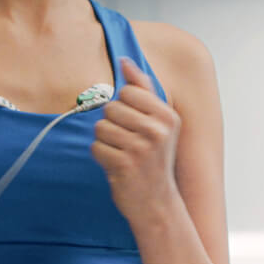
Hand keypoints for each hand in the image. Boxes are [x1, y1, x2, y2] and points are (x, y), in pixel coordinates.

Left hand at [90, 56, 180, 221]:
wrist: (157, 203)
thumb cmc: (153, 159)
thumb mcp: (157, 123)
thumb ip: (142, 89)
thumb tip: (124, 60)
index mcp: (168, 116)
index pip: (127, 92)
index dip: (123, 108)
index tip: (135, 126)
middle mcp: (158, 131)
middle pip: (111, 108)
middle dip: (112, 126)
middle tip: (127, 144)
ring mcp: (142, 149)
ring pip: (101, 128)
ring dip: (106, 143)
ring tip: (122, 155)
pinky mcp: (125, 165)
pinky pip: (96, 147)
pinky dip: (101, 158)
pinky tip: (117, 167)